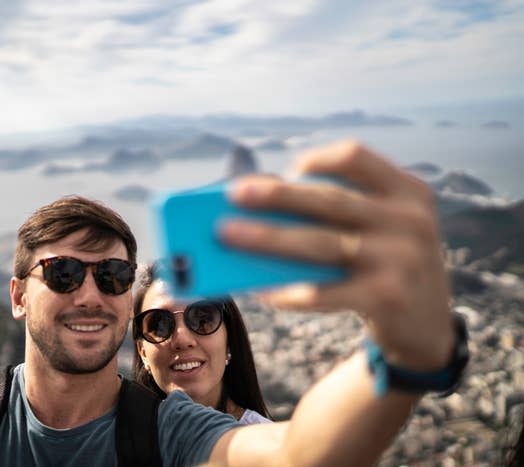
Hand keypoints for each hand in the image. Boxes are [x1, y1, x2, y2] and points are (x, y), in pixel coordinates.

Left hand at [219, 140, 454, 369]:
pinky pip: (325, 291)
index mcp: (407, 191)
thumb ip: (340, 213)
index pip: (356, 157)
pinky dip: (290, 291)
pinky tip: (263, 290)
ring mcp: (401, 260)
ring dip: (269, 238)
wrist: (428, 328)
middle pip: (330, 200)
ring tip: (229, 234)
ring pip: (321, 243)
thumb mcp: (382, 230)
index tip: (289, 168)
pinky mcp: (387, 298)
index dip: (317, 159)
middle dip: (277, 195)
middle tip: (233, 194)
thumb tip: (261, 206)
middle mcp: (409, 220)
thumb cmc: (387, 266)